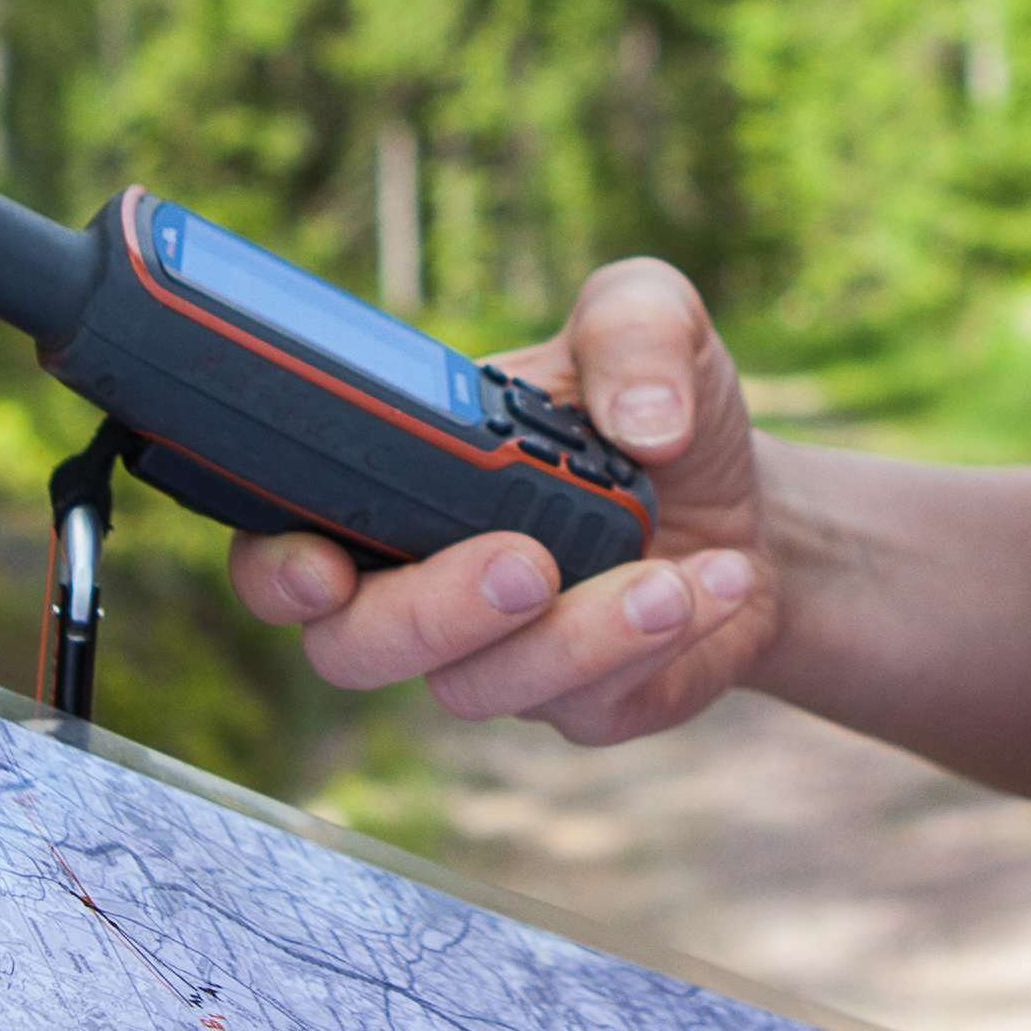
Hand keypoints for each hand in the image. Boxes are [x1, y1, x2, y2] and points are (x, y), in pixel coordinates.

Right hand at [226, 254, 779, 744]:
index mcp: (394, 489)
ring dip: (573, 636)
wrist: (753, 508)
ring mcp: (494, 658)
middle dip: (430, 612)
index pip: (282, 546)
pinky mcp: (577, 708)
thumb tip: (641, 420)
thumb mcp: (651, 322)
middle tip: (524, 563)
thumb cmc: (661, 414)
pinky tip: (716, 583)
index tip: (323, 563)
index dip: (277, 568)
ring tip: (667, 579)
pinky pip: (583, 704)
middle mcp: (422, 585)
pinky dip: (653, 643)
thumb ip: (634, 325)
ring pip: (473, 688)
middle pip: (351, 646)